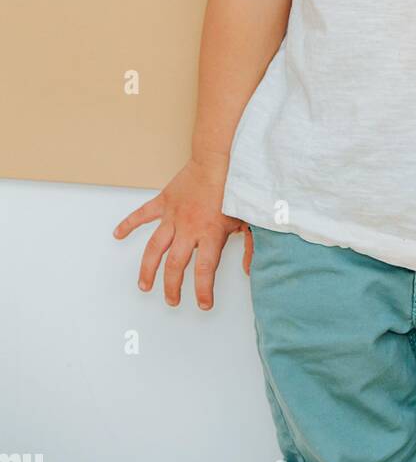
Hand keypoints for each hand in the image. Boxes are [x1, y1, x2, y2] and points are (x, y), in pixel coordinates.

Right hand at [112, 157, 253, 309]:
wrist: (219, 157)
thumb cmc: (235, 185)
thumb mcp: (249, 218)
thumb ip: (250, 245)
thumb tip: (248, 268)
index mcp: (210, 233)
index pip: (204, 270)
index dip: (203, 290)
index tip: (203, 304)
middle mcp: (188, 228)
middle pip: (175, 265)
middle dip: (172, 287)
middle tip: (172, 300)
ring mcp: (173, 216)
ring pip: (154, 248)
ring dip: (148, 269)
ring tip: (144, 285)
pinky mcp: (164, 201)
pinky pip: (142, 214)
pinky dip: (128, 224)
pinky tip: (118, 234)